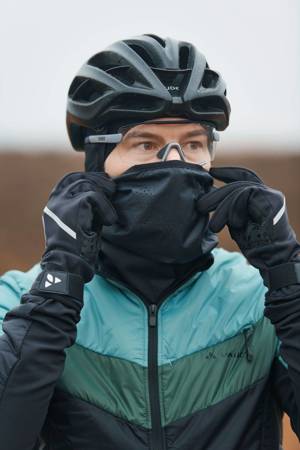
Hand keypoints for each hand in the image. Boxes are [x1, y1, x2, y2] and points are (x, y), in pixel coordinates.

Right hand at [39, 171, 117, 283]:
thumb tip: (102, 191)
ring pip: (88, 185)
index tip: (103, 182)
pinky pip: (95, 196)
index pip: (69, 179)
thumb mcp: (78, 222)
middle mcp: (56, 201)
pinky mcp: (73, 207)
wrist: (68, 264)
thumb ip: (84, 206)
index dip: (88, 177)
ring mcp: (63, 203)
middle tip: (112, 189)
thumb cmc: (77, 248)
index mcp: (54, 203)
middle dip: (98, 180)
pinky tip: (109, 221)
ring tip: (110, 211)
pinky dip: (106, 208)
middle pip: (79, 178)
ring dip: (104, 195)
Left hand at [197, 166, 299, 288]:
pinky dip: (235, 208)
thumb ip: (228, 208)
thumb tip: (208, 197)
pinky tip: (233, 224)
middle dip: (217, 194)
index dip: (227, 173)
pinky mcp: (273, 200)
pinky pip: (246, 195)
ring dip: (223, 207)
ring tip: (216, 225)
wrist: (272, 258)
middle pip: (238, 183)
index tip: (212, 172)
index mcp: (259, 197)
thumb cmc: (254, 245)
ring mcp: (272, 195)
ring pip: (239, 189)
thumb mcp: (235, 222)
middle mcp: (267, 193)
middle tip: (202, 207)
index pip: (243, 177)